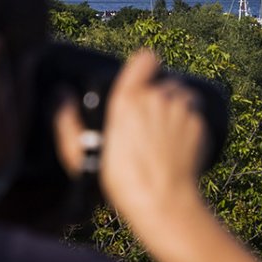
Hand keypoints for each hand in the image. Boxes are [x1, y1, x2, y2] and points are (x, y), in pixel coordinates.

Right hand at [52, 49, 207, 228]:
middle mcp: (157, 97)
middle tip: (153, 121)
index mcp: (128, 98)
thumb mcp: (79, 155)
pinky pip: (199, 114)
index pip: (146, 59)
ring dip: (180, 106)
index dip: (147, 67)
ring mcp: (182, 109)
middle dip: (162, 95)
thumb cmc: (120, 182)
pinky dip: (193, 123)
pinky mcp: (201, 124)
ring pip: (186, 95)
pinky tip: (182, 142)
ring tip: (170, 131)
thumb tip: (60, 94)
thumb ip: (65, 122)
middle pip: (167, 81)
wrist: (162, 202)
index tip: (145, 79)